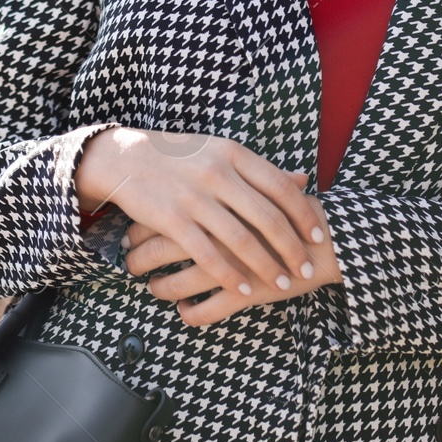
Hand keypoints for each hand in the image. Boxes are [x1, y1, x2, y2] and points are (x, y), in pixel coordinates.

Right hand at [74, 126, 327, 308]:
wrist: (124, 157)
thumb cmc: (179, 157)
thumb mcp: (221, 152)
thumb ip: (260, 169)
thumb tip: (303, 180)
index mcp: (233, 153)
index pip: (280, 187)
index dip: (304, 215)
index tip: (317, 237)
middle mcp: (216, 172)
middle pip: (267, 217)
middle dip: (291, 247)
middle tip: (304, 268)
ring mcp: (194, 196)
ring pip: (242, 239)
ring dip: (267, 266)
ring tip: (282, 283)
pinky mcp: (172, 219)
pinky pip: (208, 255)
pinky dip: (231, 276)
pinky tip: (244, 289)